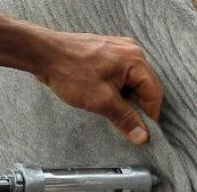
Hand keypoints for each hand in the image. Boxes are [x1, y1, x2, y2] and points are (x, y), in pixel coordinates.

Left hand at [36, 32, 162, 144]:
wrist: (42, 53)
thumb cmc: (69, 72)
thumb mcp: (101, 101)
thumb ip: (125, 119)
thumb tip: (142, 136)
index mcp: (135, 60)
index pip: (154, 93)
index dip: (150, 116)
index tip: (142, 132)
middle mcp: (131, 51)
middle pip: (145, 87)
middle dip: (137, 107)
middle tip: (126, 124)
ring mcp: (119, 49)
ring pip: (132, 82)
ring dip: (126, 99)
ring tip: (111, 109)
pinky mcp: (107, 52)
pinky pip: (121, 75)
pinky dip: (118, 89)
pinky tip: (105, 97)